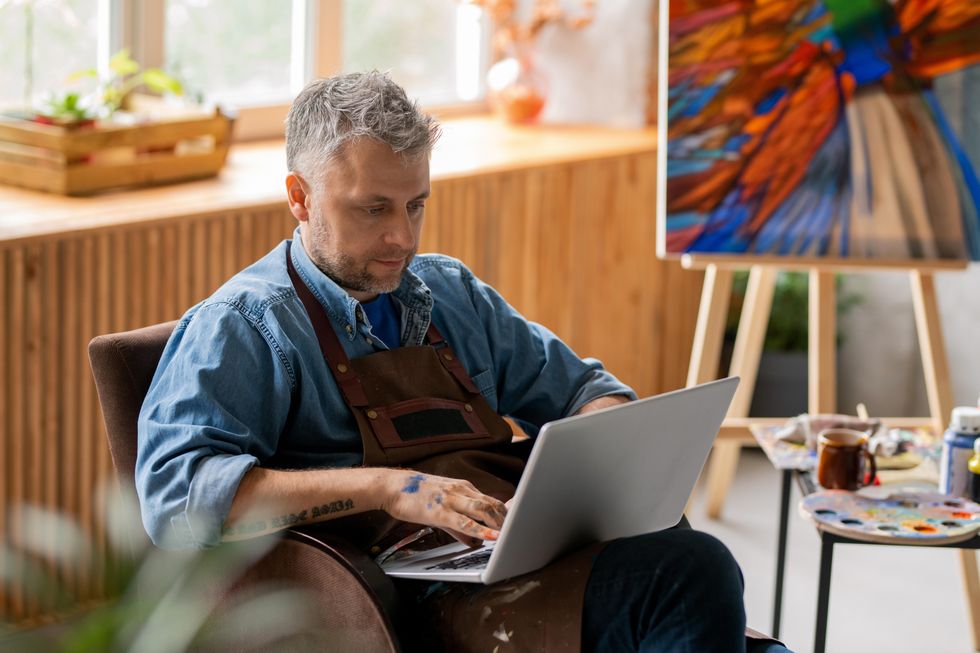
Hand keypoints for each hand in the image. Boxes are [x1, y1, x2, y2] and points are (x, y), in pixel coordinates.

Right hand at [379, 470, 507, 546]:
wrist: (392, 486)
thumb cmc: (415, 497)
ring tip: (510, 536)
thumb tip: (474, 542)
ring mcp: (452, 499)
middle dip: (508, 520)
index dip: (507, 513)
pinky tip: (490, 537)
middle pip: (492, 504)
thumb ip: (459, 527)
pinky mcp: (441, 511)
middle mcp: (461, 490)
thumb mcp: (441, 510)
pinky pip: (464, 522)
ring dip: (498, 524)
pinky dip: (480, 530)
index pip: (492, 500)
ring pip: (483, 510)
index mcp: (463, 488)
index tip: (518, 524)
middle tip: (519, 533)